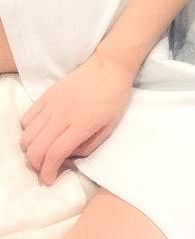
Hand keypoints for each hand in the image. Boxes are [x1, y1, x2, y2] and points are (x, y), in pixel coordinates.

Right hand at [19, 49, 133, 185]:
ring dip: (31, 150)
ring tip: (43, 151)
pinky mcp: (47, 94)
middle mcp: (62, 115)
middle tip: (46, 168)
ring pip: (27, 135)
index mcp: (82, 124)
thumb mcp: (111, 126)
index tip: (50, 180)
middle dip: (37, 166)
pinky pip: (26, 117)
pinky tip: (40, 133)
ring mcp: (52, 103)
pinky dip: (27, 131)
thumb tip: (69, 157)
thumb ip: (89, 146)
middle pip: (35, 149)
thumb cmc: (115, 96)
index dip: (48, 173)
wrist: (110, 66)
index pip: (54, 155)